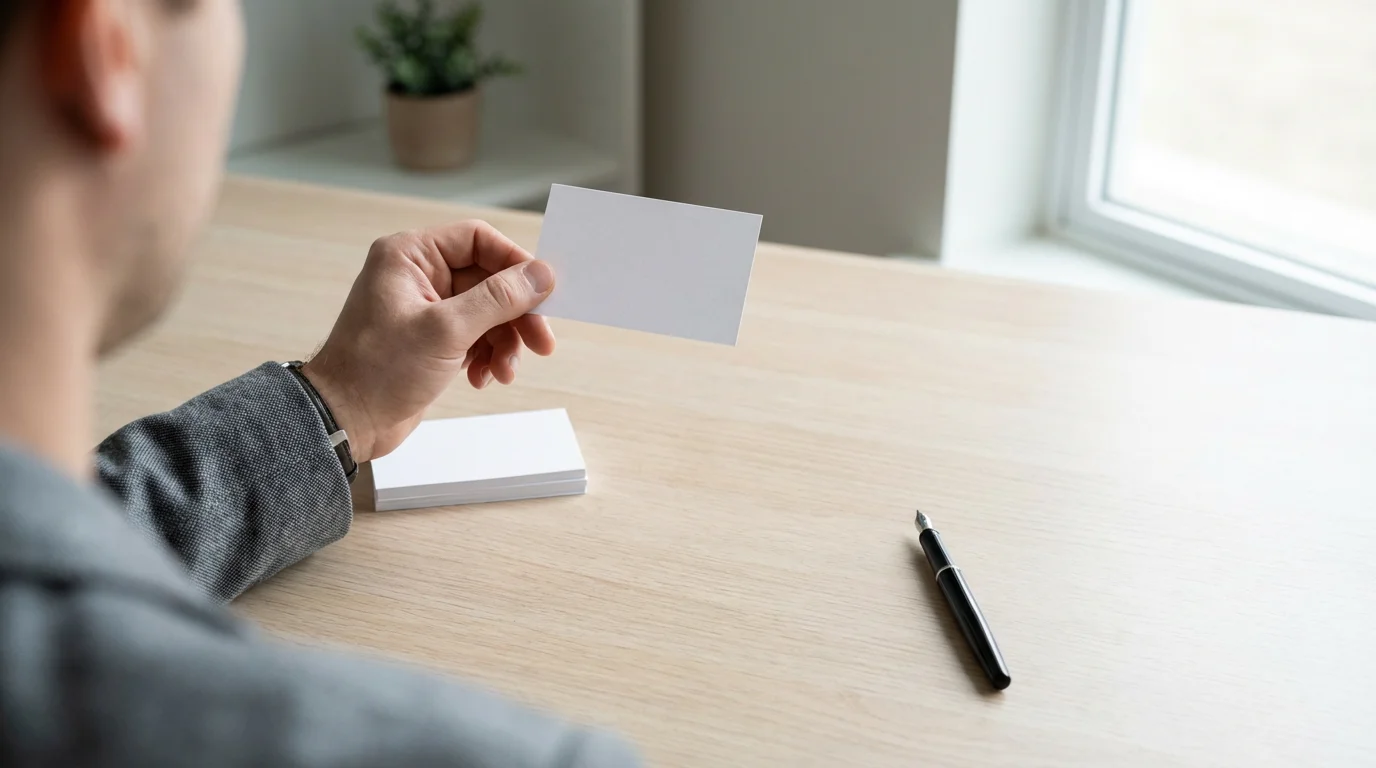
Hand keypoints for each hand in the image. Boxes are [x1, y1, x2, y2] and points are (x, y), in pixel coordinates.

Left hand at [300, 222, 555, 463]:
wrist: (346, 421)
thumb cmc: (377, 370)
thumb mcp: (446, 330)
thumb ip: (498, 299)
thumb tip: (542, 275)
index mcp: (411, 256)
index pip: (478, 240)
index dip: (515, 263)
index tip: (544, 291)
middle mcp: (418, 275)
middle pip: (489, 279)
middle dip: (516, 314)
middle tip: (541, 342)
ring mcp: (426, 309)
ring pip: (487, 312)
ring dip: (504, 342)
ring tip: (505, 370)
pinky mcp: (432, 339)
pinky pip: (476, 336)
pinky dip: (487, 356)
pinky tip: (483, 378)